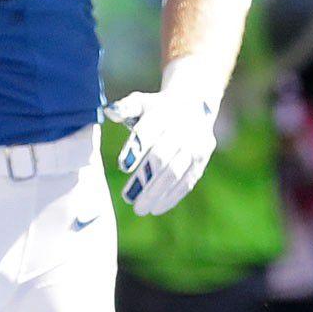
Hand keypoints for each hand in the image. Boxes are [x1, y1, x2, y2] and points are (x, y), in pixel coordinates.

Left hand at [104, 83, 218, 216]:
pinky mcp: (202, 158)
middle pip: (162, 156)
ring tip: (140, 209)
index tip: (123, 167)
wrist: (192, 105)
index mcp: (162, 114)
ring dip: (158, 193)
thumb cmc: (155, 109)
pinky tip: (158, 208)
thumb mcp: (140, 102)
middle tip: (128, 198)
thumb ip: (125, 108)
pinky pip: (188, 180)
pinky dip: (173, 196)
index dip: (136, 149)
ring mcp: (195, 144)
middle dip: (144, 179)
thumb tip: (110, 113)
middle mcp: (181, 129)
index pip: (148, 132)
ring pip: (175, 172)